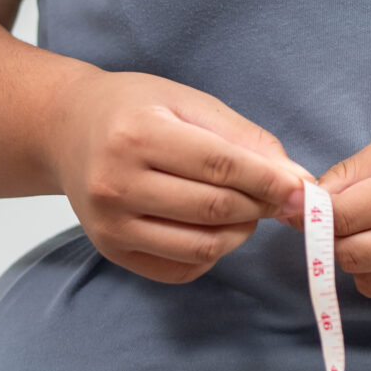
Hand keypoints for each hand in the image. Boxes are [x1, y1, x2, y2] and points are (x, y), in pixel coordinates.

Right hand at [47, 71, 306, 284]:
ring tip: (244, 207)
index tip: (303, 190)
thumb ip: (244, 139)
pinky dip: (212, 252)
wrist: (67, 129)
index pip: (220, 167)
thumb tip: (295, 180)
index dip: (269, 181)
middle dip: (260, 205)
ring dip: (241, 231)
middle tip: (278, 196)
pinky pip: (181, 268)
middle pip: (214, 209)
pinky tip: (212, 226)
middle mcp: (115, 183)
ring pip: (202, 245)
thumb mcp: (189, 102)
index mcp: (136, 134)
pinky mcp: (110, 251)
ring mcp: (109, 224)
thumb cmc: (134, 109)